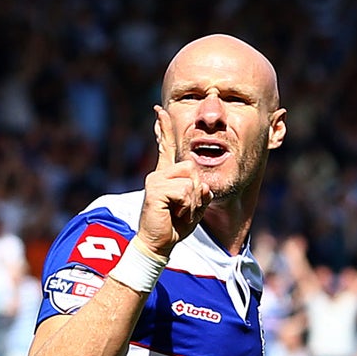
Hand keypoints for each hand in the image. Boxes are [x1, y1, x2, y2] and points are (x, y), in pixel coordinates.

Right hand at [136, 123, 209, 258]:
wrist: (159, 244)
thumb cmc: (175, 226)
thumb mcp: (194, 206)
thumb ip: (200, 192)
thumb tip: (201, 183)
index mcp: (166, 175)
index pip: (167, 147)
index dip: (165, 129)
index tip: (159, 111)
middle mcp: (159, 173)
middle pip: (193, 168)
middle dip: (196, 191)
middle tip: (184, 209)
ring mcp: (155, 179)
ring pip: (191, 179)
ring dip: (192, 200)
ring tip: (178, 211)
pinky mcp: (155, 188)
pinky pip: (184, 191)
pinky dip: (186, 205)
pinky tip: (173, 213)